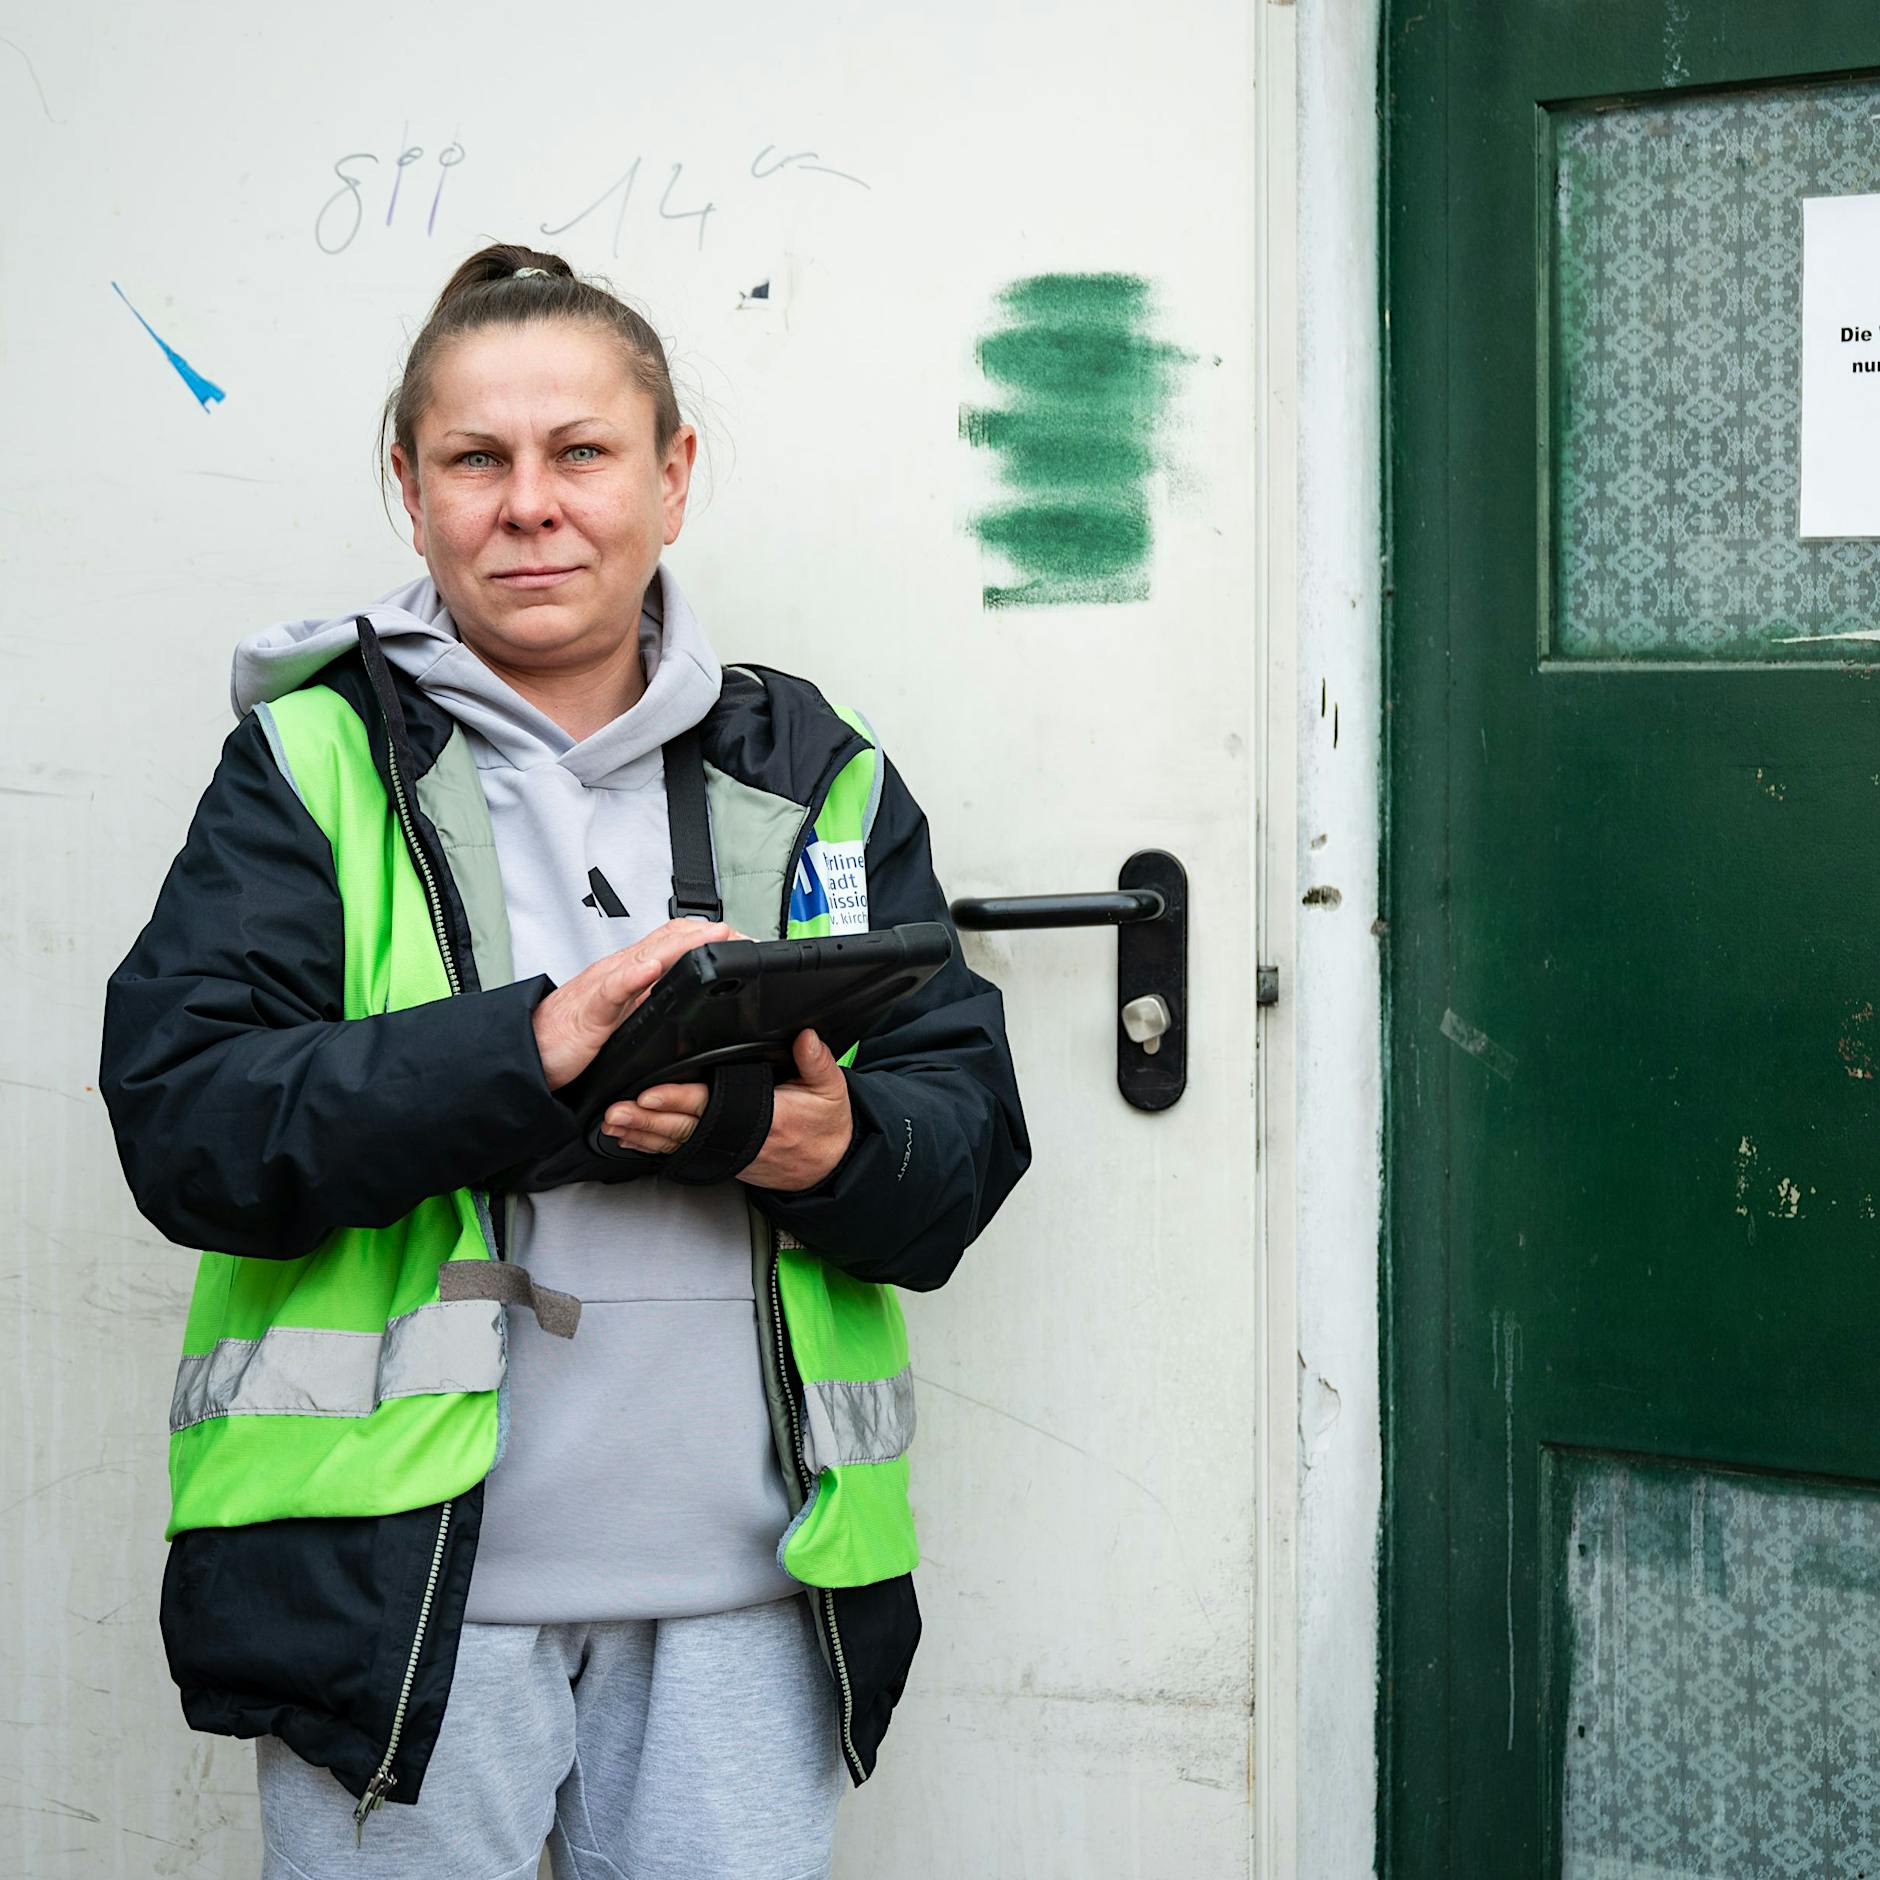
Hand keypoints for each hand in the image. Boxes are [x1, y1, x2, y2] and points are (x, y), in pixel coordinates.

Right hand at [531, 919, 732, 1091]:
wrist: (527, 1051)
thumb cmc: (570, 1034)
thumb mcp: (624, 1018)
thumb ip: (651, 1002)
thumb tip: (690, 1001)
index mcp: (631, 974)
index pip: (676, 943)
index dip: (710, 938)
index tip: (744, 943)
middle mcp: (620, 972)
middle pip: (669, 940)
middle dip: (709, 936)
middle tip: (745, 937)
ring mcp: (604, 987)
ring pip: (647, 956)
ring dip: (684, 945)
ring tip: (715, 937)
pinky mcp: (588, 1012)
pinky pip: (612, 989)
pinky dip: (633, 976)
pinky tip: (651, 968)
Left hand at [600, 1028, 854, 1191]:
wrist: (827, 1167)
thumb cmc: (826, 1128)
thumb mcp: (832, 1091)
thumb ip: (817, 1061)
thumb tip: (805, 1036)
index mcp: (763, 1117)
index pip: (713, 1104)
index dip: (679, 1098)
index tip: (652, 1092)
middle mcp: (737, 1137)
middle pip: (683, 1126)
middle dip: (646, 1119)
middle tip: (617, 1110)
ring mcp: (724, 1150)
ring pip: (674, 1141)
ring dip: (640, 1134)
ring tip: (612, 1123)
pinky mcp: (717, 1156)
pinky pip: (678, 1150)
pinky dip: (650, 1145)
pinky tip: (628, 1138)